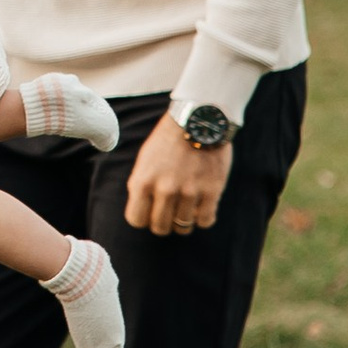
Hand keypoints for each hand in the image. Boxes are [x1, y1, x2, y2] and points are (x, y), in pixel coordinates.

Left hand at [123, 119, 234, 236]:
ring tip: (187, 206)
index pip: (136, 220)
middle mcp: (164, 190)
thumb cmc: (169, 140)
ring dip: (184, 221)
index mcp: (142, 181)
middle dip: (164, 223)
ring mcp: (189, 192)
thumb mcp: (145, 160)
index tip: (151, 212)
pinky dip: (203, 218)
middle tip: (170, 212)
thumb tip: (143, 212)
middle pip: (160, 227)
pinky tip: (202, 206)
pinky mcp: (211, 191)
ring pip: (183, 227)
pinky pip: (205, 221)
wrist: (199, 119)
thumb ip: (142, 185)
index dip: (144, 219)